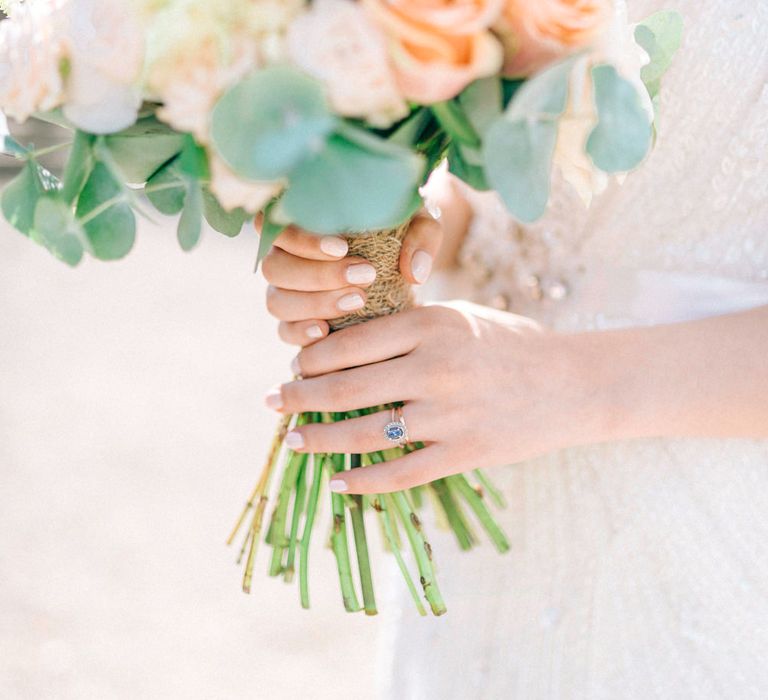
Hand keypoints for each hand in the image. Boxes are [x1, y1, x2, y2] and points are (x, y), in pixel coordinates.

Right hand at [260, 213, 442, 346]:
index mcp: (302, 222)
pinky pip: (284, 331)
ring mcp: (287, 292)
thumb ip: (421, 237)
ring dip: (315, 303)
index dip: (302, 238)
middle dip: (319, 274)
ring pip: (277, 301)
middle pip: (274, 267)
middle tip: (365, 275)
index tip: (342, 247)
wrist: (407, 267)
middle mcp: (285, 256)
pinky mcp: (297, 322)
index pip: (277, 224)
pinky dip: (301, 333)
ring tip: (358, 301)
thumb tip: (414, 272)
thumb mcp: (420, 224)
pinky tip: (325, 331)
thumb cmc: (405, 234)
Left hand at [264, 302, 609, 493]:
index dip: (311, 356)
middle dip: (299, 396)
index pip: (350, 343)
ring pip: (365, 434)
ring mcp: (450, 415)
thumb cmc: (509, 344)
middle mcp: (436, 369)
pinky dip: (364, 481)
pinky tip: (339, 481)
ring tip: (293, 441)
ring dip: (319, 440)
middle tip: (273, 400)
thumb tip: (345, 343)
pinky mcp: (465, 454)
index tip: (294, 364)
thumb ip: (408, 327)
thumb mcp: (460, 318)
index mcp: (432, 326)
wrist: (572, 384)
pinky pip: (401, 473)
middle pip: (346, 389)